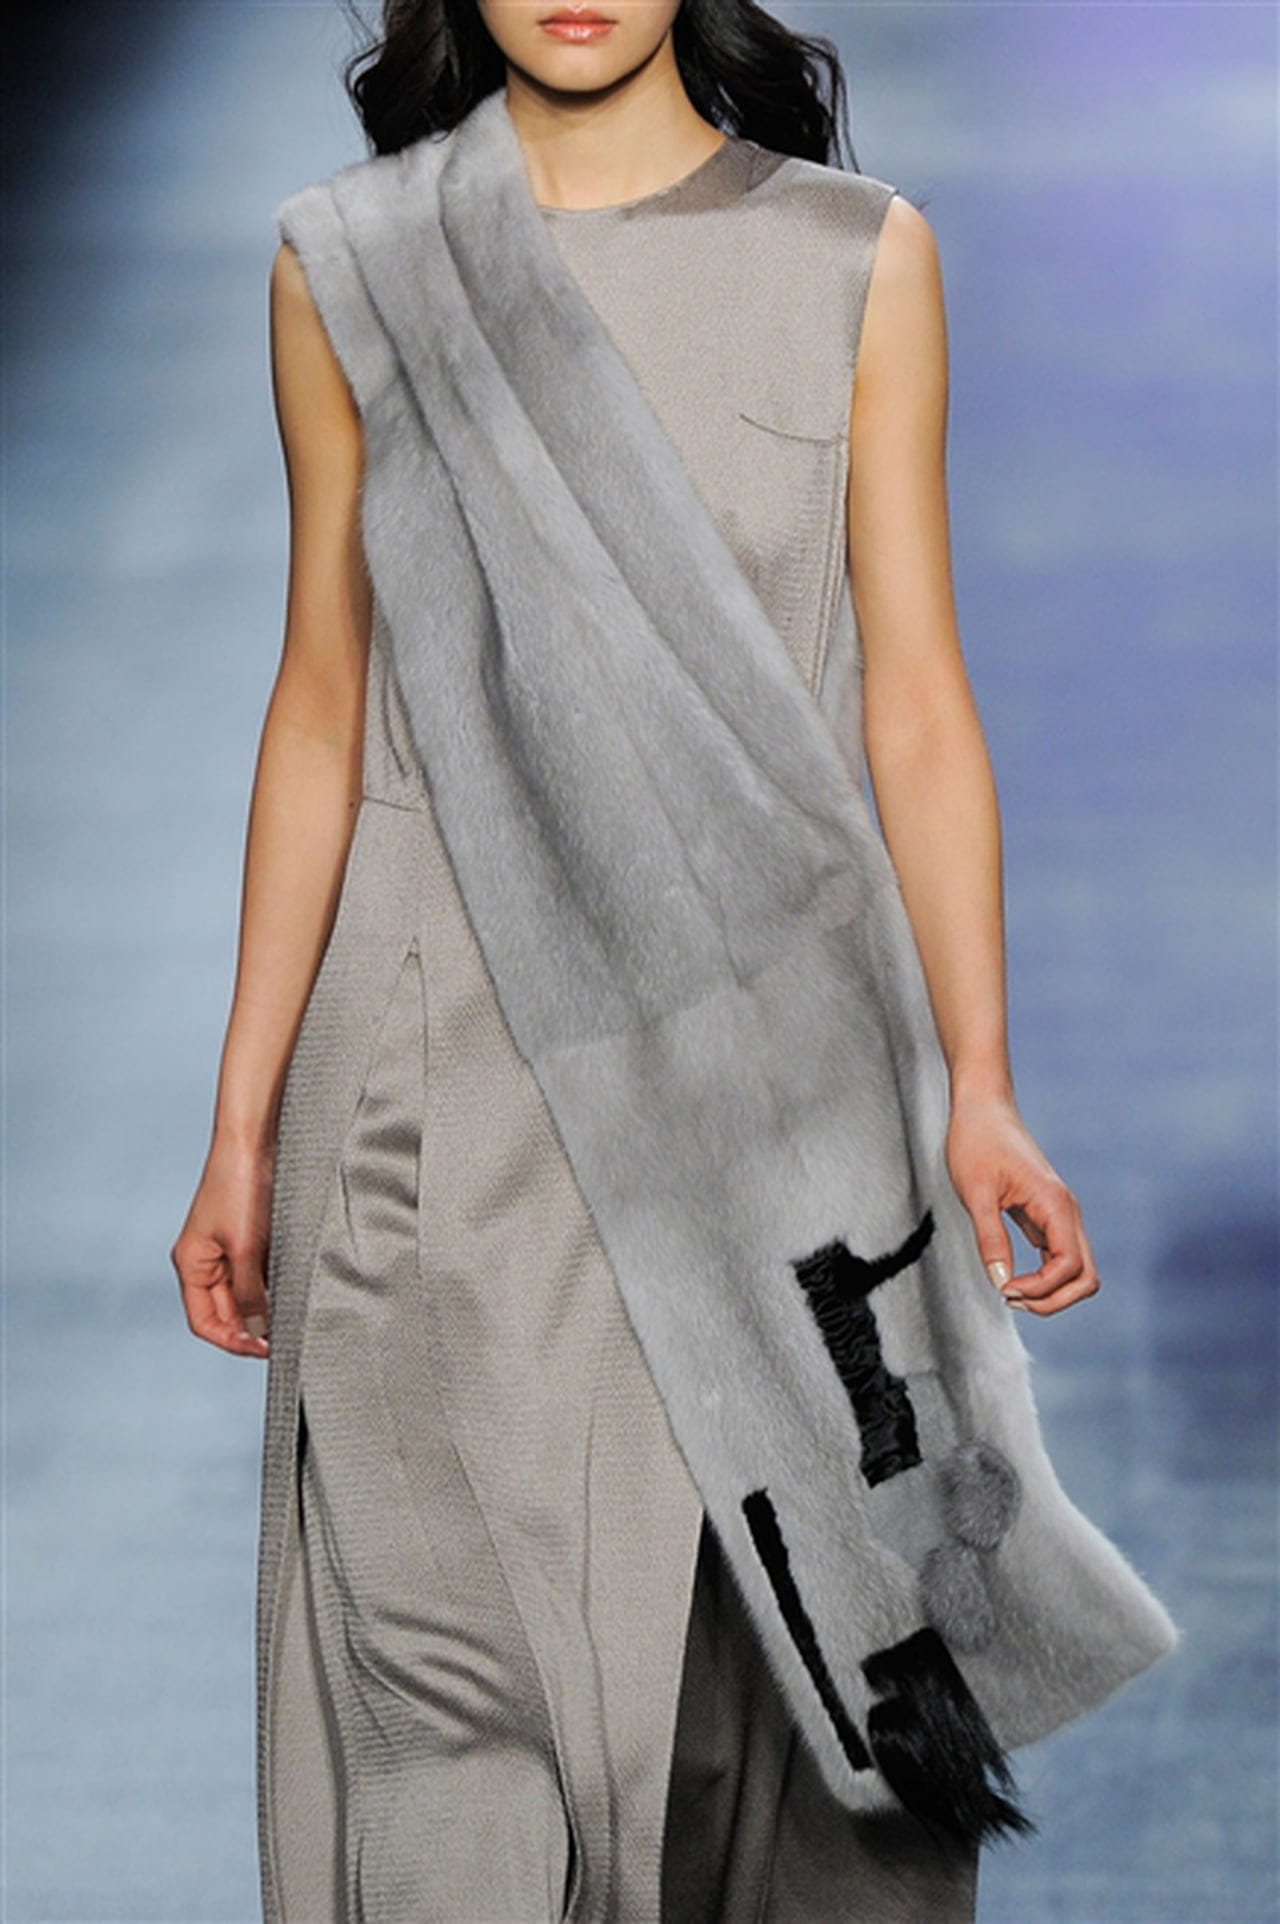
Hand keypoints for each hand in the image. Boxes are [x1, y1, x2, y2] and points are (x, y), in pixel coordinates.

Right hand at [171, 1136, 274, 1355]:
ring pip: (247, 1294)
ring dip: (268, 1308)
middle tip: (288, 1338)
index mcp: (192, 1264)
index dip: (233, 1341)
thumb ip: (251, 1290)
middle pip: (227, 1312)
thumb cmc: (240, 1186)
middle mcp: (207, 1260)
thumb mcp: (246, 1246)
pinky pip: (262, 1273)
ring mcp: (230, 1249)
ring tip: (295, 1318)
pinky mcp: (252, 1236)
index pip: (205, 1322)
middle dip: (253, 1327)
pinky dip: (277, 1285)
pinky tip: (298, 1291)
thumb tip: (261, 1328)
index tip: (265, 1349)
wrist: (257, 1140)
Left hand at [944, 1090, 1099, 1315]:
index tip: (1005, 1288)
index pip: (1069, 1267)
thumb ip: (990, 1239)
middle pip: (1086, 1276)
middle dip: (1054, 1299)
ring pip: (1077, 1270)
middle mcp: (1066, 1211)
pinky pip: (1059, 1256)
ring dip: (1050, 1291)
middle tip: (1011, 1298)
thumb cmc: (977, 1141)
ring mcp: (1059, 1214)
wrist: (982, 1109)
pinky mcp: (1046, 1215)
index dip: (1041, 1288)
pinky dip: (1044, 1276)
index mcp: (1055, 1204)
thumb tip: (1001, 1282)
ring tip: (1010, 1292)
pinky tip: (1013, 1278)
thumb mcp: (976, 1193)